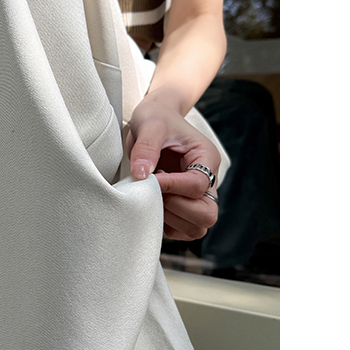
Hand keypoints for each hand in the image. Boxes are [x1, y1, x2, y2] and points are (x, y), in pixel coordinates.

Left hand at [126, 91, 219, 240]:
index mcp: (206, 158)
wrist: (155, 118)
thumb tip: (141, 175)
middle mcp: (208, 180)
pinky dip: (165, 224)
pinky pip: (181, 230)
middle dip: (177, 208)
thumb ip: (146, 148)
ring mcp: (197, 197)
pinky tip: (152, 202)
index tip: (151, 178)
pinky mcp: (183, 207)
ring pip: (197, 227)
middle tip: (155, 190)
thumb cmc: (156, 119)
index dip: (173, 187)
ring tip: (153, 194)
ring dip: (170, 218)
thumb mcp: (150, 124)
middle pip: (207, 214)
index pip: (198, 185)